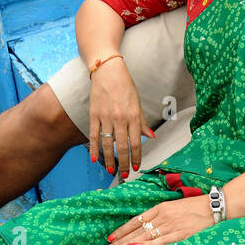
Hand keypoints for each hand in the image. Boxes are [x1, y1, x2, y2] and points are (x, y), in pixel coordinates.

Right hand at [87, 58, 154, 176]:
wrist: (108, 70)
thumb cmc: (125, 86)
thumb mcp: (137, 103)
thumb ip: (142, 122)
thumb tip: (151, 137)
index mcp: (133, 115)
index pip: (136, 142)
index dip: (137, 156)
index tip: (137, 167)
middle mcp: (120, 118)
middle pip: (122, 146)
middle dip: (125, 162)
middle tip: (126, 174)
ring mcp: (106, 117)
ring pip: (108, 143)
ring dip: (109, 159)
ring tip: (112, 170)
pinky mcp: (94, 114)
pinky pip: (94, 135)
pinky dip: (94, 148)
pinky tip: (95, 159)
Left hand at [106, 195, 214, 244]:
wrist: (213, 207)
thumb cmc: (195, 206)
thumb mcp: (174, 206)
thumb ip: (161, 214)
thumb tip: (147, 224)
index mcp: (160, 208)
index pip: (136, 220)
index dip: (123, 229)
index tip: (111, 236)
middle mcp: (162, 217)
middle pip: (137, 230)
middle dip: (122, 240)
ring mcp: (170, 226)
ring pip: (145, 236)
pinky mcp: (179, 235)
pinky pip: (160, 242)